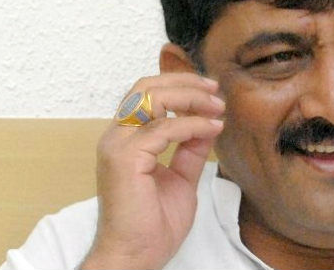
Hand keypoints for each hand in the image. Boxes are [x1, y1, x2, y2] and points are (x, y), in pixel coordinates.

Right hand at [81, 73, 224, 269]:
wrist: (136, 257)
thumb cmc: (153, 225)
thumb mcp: (182, 178)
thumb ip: (191, 149)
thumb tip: (209, 123)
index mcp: (125, 139)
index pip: (147, 94)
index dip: (180, 86)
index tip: (211, 93)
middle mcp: (117, 136)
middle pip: (146, 86)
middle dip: (185, 82)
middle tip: (214, 89)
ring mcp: (118, 145)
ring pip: (152, 98)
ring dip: (190, 97)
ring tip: (217, 107)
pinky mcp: (125, 158)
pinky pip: (164, 128)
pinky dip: (193, 124)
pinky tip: (213, 129)